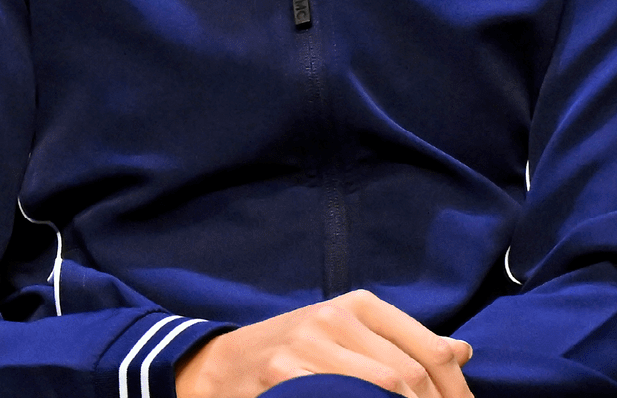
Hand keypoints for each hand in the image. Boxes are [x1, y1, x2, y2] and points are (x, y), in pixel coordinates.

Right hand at [174, 289, 473, 397]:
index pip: (432, 349)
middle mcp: (334, 317)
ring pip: (384, 388)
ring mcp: (308, 344)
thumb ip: (403, 342)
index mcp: (358, 305)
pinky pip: (346, 396)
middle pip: (410, 375)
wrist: (229, 363)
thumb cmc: (299, 351)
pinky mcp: (286, 372)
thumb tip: (462, 351)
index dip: (458, 390)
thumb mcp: (350, 335)